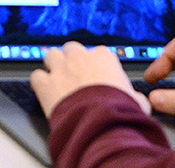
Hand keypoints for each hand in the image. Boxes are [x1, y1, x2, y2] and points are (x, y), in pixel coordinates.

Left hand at [31, 42, 146, 117]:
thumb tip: (138, 100)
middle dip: (72, 59)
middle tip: (75, 73)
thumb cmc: (119, 112)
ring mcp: (60, 69)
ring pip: (51, 55)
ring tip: (58, 78)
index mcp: (103, 58)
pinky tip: (44, 90)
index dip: (96, 65)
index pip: (97, 53)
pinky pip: (36, 76)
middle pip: (71, 48)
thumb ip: (134, 95)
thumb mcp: (137, 102)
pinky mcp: (45, 84)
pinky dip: (40, 82)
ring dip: (53, 65)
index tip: (96, 74)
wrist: (100, 124)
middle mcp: (79, 58)